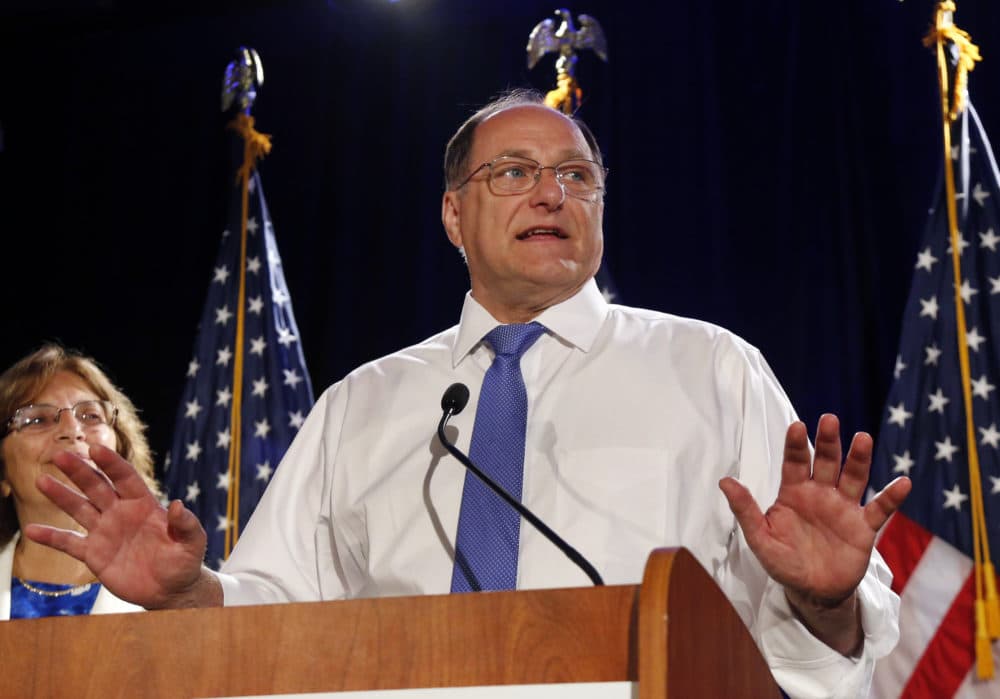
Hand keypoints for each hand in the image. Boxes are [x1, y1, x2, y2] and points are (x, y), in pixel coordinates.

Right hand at [22, 443, 220, 608]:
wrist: (171, 590)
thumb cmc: (184, 563)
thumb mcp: (193, 543)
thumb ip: (187, 524)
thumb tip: (179, 504)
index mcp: (144, 505)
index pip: (125, 478)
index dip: (111, 464)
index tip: (95, 449)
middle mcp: (121, 513)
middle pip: (97, 487)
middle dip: (79, 471)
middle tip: (60, 455)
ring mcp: (105, 532)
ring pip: (79, 509)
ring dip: (60, 496)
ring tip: (41, 481)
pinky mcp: (94, 554)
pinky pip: (69, 543)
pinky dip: (51, 537)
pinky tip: (32, 530)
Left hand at [719, 414, 910, 651]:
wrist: (812, 592)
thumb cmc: (783, 562)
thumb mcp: (760, 538)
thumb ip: (745, 510)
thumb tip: (724, 481)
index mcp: (793, 493)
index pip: (794, 462)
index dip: (796, 445)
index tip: (797, 426)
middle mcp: (820, 494)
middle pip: (825, 462)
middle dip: (827, 442)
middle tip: (830, 420)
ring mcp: (843, 508)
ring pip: (853, 477)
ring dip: (858, 459)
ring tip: (863, 438)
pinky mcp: (863, 528)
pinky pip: (879, 509)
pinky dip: (891, 497)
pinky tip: (903, 482)